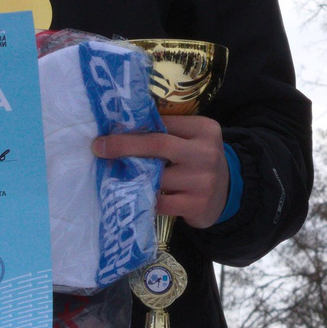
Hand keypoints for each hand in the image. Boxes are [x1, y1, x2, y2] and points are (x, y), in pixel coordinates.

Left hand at [94, 114, 230, 226]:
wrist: (228, 193)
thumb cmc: (199, 161)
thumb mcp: (194, 139)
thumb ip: (169, 131)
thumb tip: (124, 125)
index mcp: (204, 130)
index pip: (164, 122)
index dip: (135, 125)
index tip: (109, 128)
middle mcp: (205, 153)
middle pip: (157, 144)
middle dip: (123, 145)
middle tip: (98, 147)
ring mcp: (202, 181)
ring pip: (156, 176)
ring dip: (130, 176)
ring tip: (111, 173)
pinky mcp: (196, 205)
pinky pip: (160, 202)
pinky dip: (143, 199)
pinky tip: (131, 195)